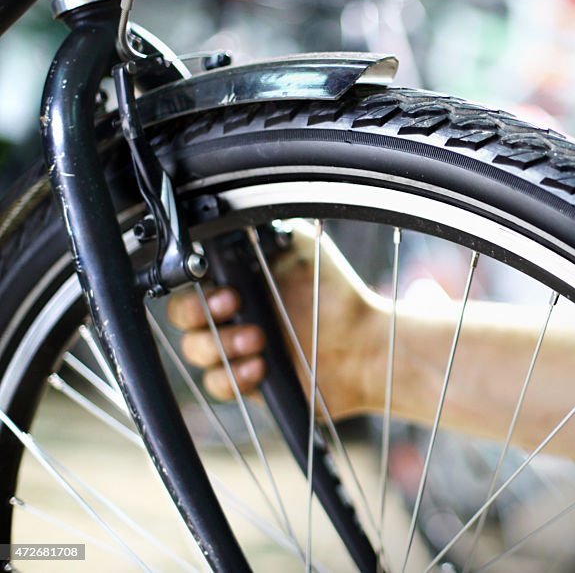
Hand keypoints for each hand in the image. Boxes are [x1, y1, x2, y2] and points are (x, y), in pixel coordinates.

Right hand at [167, 222, 388, 418]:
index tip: (224, 288)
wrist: (363, 344)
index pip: (190, 283)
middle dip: (198, 314)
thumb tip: (232, 217)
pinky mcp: (246, 381)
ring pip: (195, 352)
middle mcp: (230, 314)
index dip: (194, 287)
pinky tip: (260, 368)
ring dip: (221, 345)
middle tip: (233, 307)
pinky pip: (218, 385)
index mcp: (235, 281)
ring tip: (260, 339)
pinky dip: (234, 377)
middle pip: (182, 317)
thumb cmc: (334, 293)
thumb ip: (264, 231)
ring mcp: (236, 348)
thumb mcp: (300, 248)